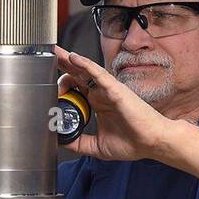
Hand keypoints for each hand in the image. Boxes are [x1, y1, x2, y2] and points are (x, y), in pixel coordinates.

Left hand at [53, 45, 173, 161]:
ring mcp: (108, 90)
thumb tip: (59, 142)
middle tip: (48, 56)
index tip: (46, 90)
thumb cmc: (133, 143)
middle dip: (62, 65)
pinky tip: (74, 58)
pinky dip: (86, 65)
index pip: (75, 88)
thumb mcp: (96, 146)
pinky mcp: (116, 90)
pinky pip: (99, 74)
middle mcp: (101, 94)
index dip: (60, 86)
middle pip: (77, 74)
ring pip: (85, 70)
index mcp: (97, 104)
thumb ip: (78, 143)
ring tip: (56, 51)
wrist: (152, 143)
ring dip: (69, 60)